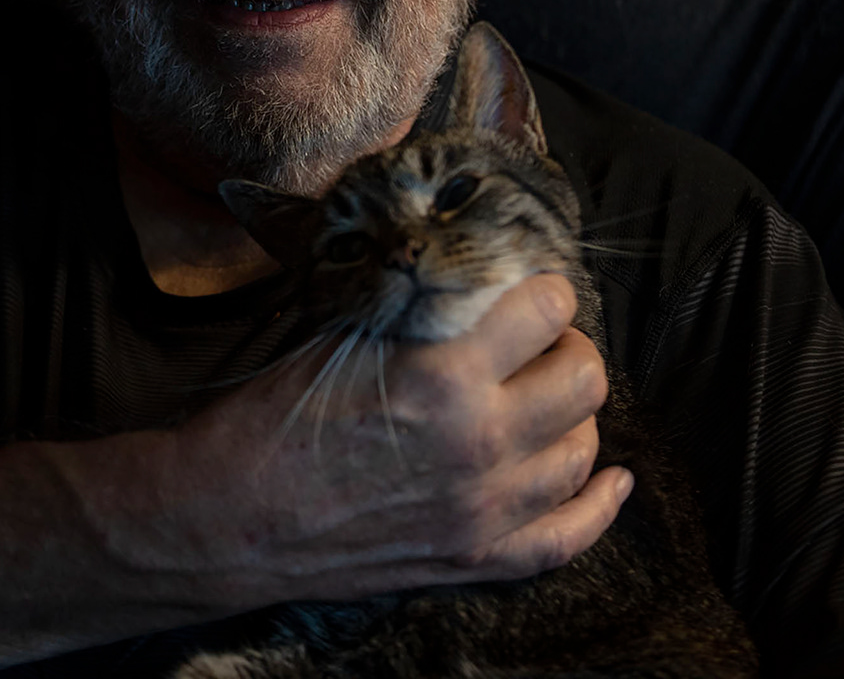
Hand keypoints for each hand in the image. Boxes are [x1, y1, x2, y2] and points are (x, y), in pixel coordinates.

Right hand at [132, 273, 631, 608]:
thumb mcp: (341, 339)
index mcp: (444, 374)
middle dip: (568, 348)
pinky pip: (568, 537)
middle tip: (540, 344)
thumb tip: (463, 285)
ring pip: (583, 453)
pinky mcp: (474, 558)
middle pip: (582, 380)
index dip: (542, 290)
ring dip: (576, 416)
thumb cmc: (272, 420)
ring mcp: (484, 509)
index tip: (530, 291)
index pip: (544, 310)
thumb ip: (415, 314)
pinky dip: (600, 506)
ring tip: (550, 398)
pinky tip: (614, 481)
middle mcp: (480, 442)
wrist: (229, 516)